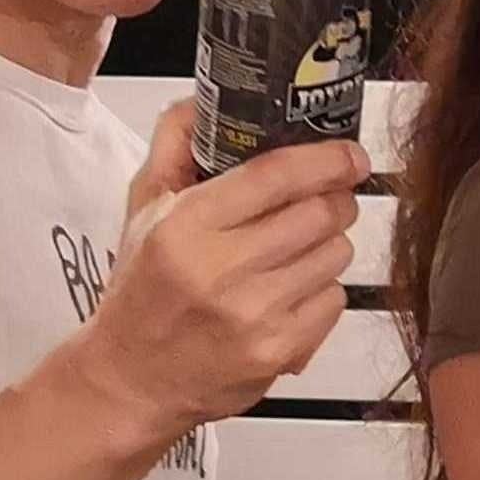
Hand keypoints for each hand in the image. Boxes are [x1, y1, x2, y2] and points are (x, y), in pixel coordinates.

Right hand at [88, 109, 364, 434]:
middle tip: (324, 202)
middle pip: (319, 213)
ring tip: (296, 252)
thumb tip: (203, 100)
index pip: (276, 175)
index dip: (326, 159)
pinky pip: (334, 300)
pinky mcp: (279, 352)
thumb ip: (174, 146)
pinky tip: (291, 293)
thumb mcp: (143, 210)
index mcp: (186, 226)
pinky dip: (323, 291)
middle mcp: (219, 270)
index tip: (348, 155)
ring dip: (330, 245)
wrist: (131, 379)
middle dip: (334, 201)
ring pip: (335, 255)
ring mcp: (254, 315)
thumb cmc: (142, 293)